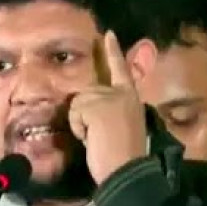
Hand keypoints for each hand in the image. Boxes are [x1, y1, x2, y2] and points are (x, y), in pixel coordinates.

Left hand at [68, 31, 146, 183]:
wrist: (127, 171)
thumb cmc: (124, 157)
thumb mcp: (122, 127)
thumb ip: (112, 111)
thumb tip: (90, 108)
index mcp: (132, 99)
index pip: (122, 70)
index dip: (113, 52)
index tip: (108, 34)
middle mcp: (123, 93)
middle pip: (87, 93)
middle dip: (84, 115)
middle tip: (98, 137)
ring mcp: (110, 97)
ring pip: (78, 103)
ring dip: (80, 123)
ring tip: (97, 139)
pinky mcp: (97, 105)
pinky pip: (75, 112)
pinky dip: (78, 128)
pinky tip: (92, 139)